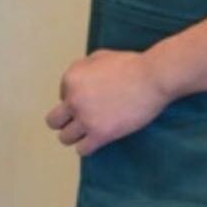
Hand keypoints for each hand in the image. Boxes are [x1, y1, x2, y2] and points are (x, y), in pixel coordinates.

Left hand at [45, 49, 169, 157]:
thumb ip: (83, 69)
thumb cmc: (131, 65)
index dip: (76, 99)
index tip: (92, 99)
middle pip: (54, 121)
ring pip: (65, 138)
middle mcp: (73, 99)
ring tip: (87, 133)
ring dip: (75, 136)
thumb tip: (77, 83)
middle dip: (65, 121)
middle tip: (79, 121)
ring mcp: (85, 118)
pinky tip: (97, 141)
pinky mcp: (100, 134)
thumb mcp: (100, 56)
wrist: (152, 78)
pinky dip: (87, 147)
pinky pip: (82, 150)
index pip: (62, 96)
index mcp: (71, 78)